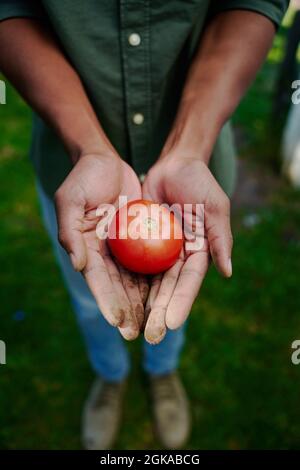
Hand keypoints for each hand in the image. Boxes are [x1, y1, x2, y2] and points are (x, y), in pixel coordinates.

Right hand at [54, 153, 148, 339]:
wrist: (106, 161)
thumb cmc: (85, 177)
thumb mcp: (71, 199)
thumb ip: (70, 232)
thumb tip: (79, 266)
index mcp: (85, 248)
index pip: (97, 279)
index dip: (106, 300)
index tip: (116, 322)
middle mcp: (104, 253)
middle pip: (116, 287)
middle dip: (125, 311)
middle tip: (135, 334)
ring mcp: (122, 248)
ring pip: (133, 281)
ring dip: (141, 304)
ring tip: (151, 326)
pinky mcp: (138, 240)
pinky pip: (148, 263)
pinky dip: (154, 281)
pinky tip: (164, 299)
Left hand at [142, 156, 232, 343]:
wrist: (173, 165)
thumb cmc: (199, 183)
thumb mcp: (215, 208)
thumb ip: (220, 239)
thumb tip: (227, 272)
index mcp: (198, 253)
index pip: (188, 283)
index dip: (180, 303)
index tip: (171, 323)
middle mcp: (178, 257)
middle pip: (167, 289)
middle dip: (159, 314)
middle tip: (150, 337)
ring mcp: (159, 251)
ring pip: (149, 283)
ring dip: (142, 306)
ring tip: (132, 328)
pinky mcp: (141, 242)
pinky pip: (133, 264)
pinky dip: (127, 282)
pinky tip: (117, 300)